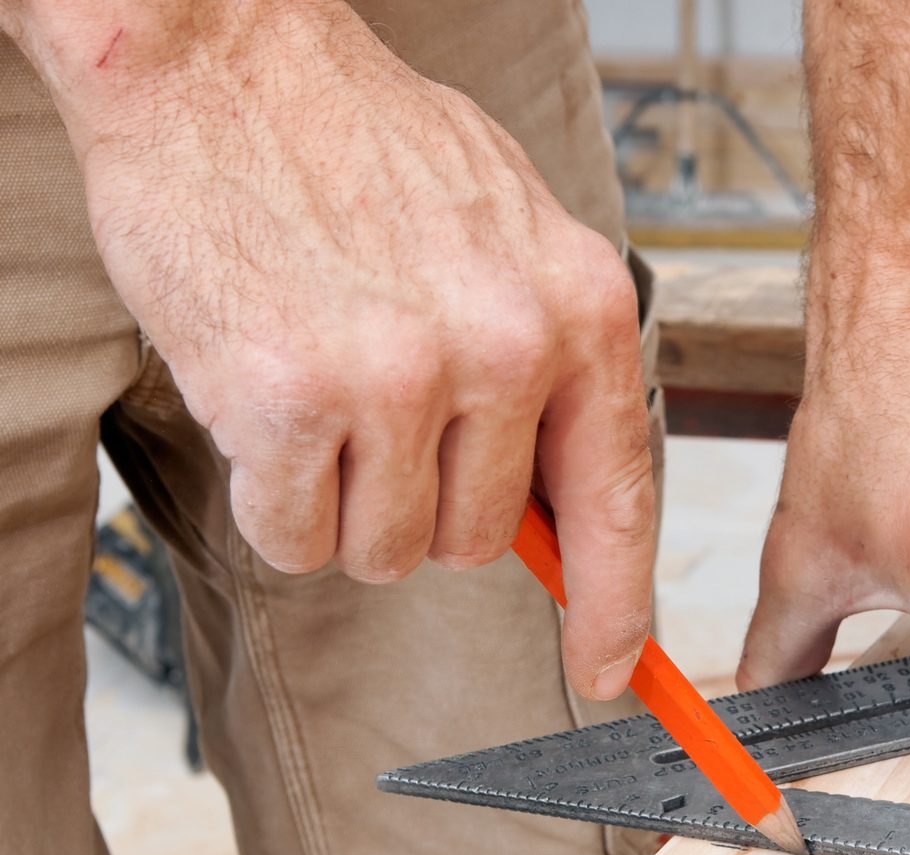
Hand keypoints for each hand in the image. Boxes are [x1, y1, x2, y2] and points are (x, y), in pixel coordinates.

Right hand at [56, 0, 653, 698]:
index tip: (609, 667)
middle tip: (377, 414)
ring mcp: (401, 374)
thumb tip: (561, 513)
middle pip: (479, 543)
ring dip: (345, 504)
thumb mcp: (508, 241)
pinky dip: (275, 501)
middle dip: (423, 505)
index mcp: (579, 308)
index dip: (614, 604)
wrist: (220, 54)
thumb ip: (549, 371)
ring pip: (388, 551)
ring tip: (322, 395)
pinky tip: (266, 408)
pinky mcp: (293, 398)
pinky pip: (297, 538)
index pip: (617, 500)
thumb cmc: (363, 147)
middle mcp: (506, 346)